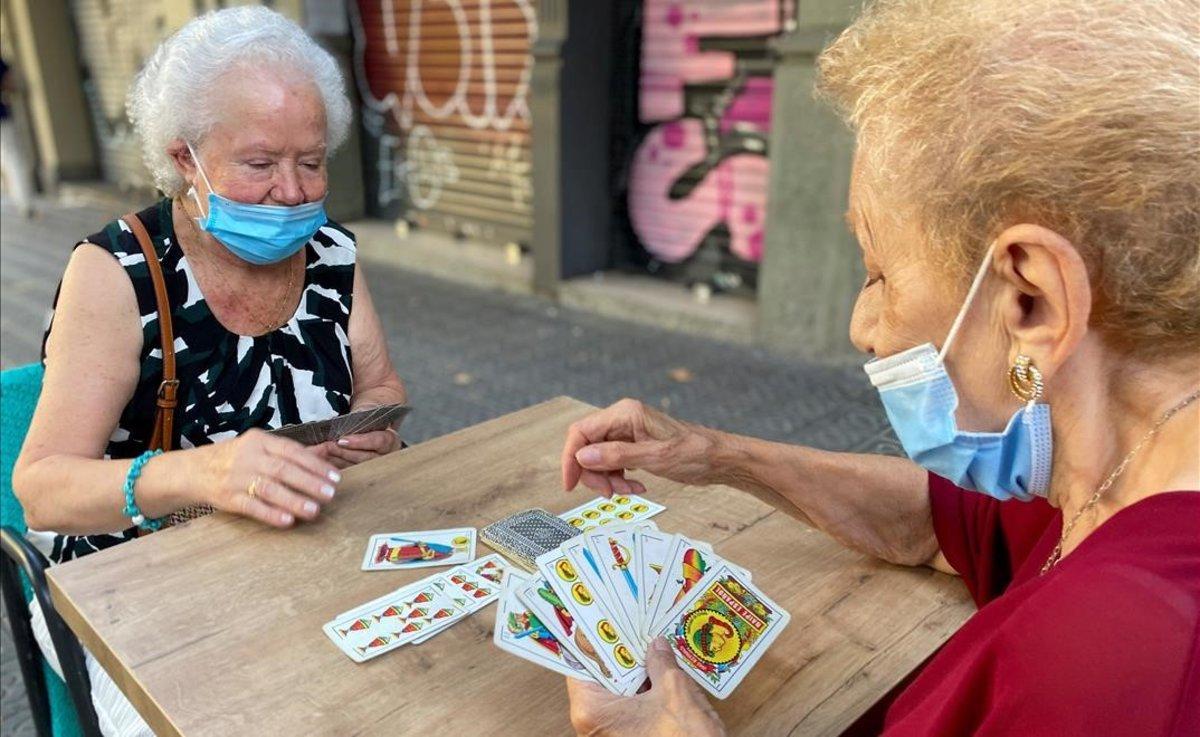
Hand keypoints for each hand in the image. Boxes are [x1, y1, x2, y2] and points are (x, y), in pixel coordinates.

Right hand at [196, 429, 340, 527]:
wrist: (193, 470)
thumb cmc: (237, 458)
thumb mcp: (260, 448)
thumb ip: (290, 453)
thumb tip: (325, 453)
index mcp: (260, 441)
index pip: (292, 451)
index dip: (315, 465)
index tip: (335, 478)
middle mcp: (248, 457)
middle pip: (283, 469)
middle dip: (309, 482)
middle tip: (330, 494)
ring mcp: (236, 477)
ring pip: (269, 488)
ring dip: (294, 500)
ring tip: (314, 510)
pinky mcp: (227, 497)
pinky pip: (251, 506)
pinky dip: (270, 513)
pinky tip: (287, 520)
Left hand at [310, 428, 401, 468]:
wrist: (369, 426)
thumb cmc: (367, 419)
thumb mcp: (365, 414)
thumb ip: (358, 419)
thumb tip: (341, 425)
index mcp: (390, 440)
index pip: (378, 441)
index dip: (360, 442)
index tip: (342, 440)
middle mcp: (386, 456)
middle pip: (366, 458)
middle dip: (345, 453)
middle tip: (329, 447)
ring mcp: (376, 467)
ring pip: (357, 468)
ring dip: (338, 461)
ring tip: (324, 454)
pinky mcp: (364, 474)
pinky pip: (350, 473)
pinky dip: (336, 467)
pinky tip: (325, 462)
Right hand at [562, 399, 721, 495]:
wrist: (720, 459)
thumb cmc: (695, 453)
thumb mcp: (655, 457)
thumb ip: (617, 456)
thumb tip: (583, 457)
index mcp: (625, 413)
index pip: (581, 432)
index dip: (571, 458)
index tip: (571, 484)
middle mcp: (623, 418)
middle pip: (588, 447)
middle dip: (594, 473)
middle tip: (609, 493)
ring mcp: (628, 432)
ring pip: (599, 458)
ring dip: (608, 479)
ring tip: (630, 491)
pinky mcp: (635, 445)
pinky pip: (614, 462)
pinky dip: (620, 478)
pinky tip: (637, 486)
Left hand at [568, 637, 724, 736]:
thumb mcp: (674, 691)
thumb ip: (662, 663)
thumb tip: (657, 645)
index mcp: (592, 709)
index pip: (581, 663)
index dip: (594, 638)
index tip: (603, 616)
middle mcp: (596, 723)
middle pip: (602, 674)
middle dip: (621, 651)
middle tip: (633, 623)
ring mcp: (613, 731)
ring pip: (620, 689)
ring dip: (636, 669)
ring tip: (651, 641)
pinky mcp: (632, 735)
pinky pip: (633, 705)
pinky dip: (646, 688)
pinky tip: (662, 668)